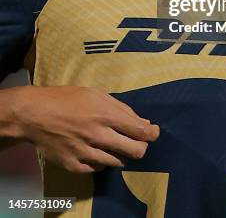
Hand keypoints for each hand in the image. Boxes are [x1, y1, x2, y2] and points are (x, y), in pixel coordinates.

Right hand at [15, 85, 159, 173]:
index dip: (153, 133)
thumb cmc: (67, 99)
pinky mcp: (74, 165)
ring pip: (118, 162)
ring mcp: (86, 152)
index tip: (154, 132)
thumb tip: (144, 123)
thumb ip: (121, 109)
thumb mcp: (96, 94)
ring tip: (113, 144)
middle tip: (137, 142)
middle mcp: (98, 135)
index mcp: (106, 114)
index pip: (141, 131)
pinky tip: (96, 150)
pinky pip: (98, 169)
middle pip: (135, 151)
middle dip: (141, 147)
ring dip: (121, 154)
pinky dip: (102, 161)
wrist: (34, 114)